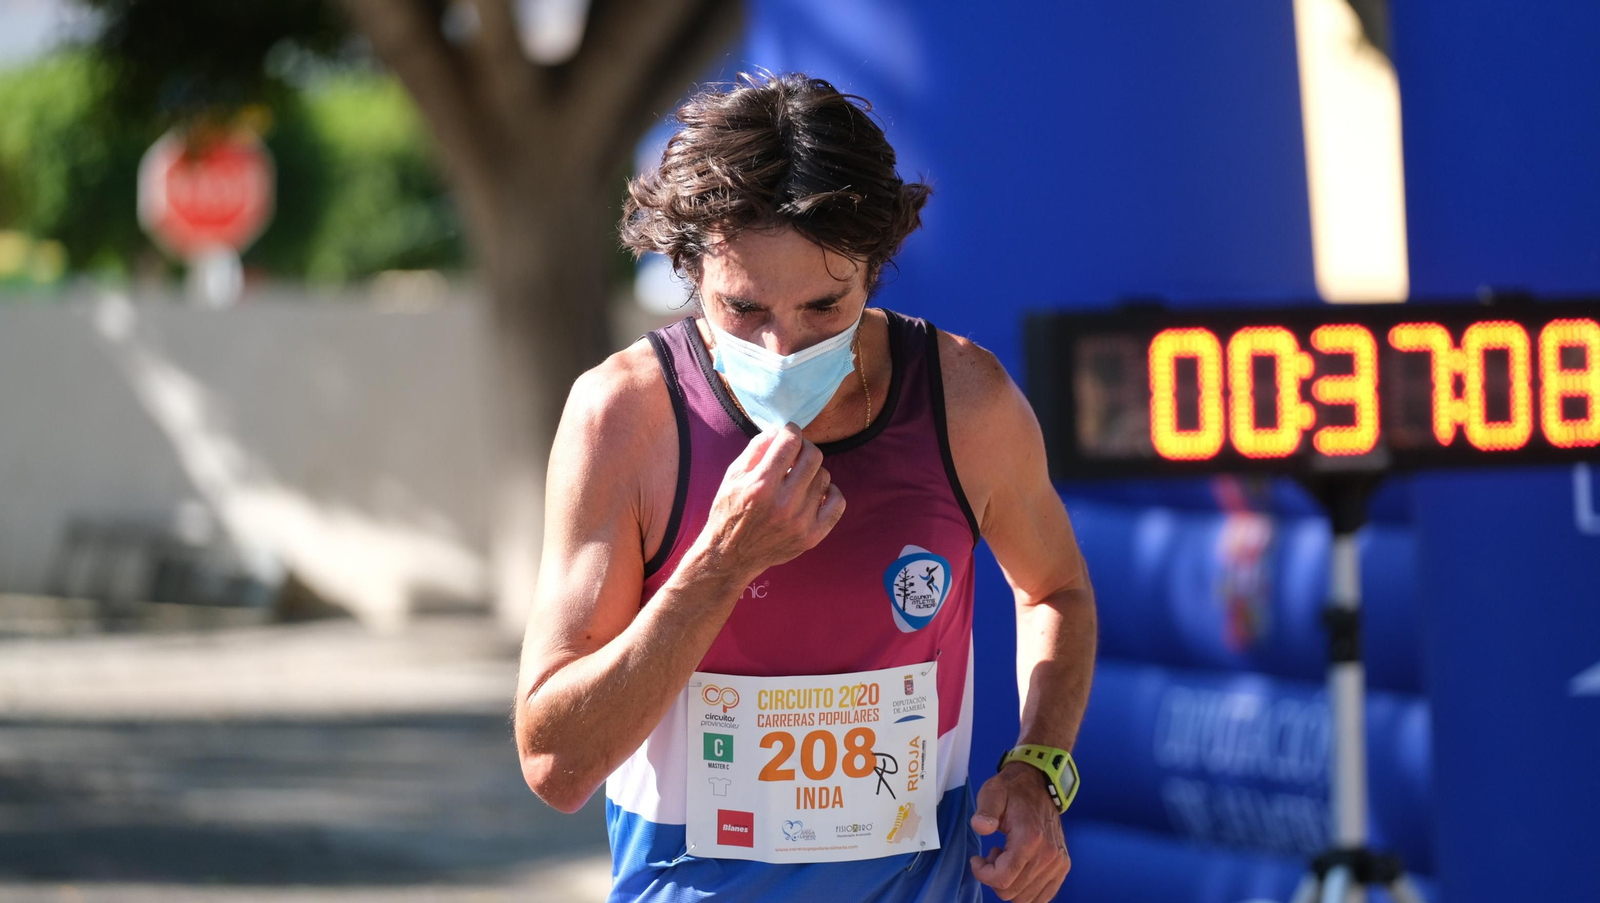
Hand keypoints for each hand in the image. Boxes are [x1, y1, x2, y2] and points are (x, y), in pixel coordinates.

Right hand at [694, 422, 845, 579]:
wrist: (731, 555)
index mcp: (760, 485)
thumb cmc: (730, 511)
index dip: (791, 431)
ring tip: (798, 479)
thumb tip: (780, 430)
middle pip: (813, 456)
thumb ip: (757, 448)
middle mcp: (783, 503)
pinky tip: (817, 492)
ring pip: (824, 477)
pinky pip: (838, 502)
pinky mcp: (812, 536)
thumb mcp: (733, 475)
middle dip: (804, 448)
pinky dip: (830, 492)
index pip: (790, 442)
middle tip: (795, 453)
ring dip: (813, 472)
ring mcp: (801, 522)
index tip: (789, 433)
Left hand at [969, 762, 1070, 901]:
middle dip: (995, 878)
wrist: (1040, 785)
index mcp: (1030, 838)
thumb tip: (980, 826)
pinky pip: (1042, 897)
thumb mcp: (993, 793)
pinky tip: (1019, 868)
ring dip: (1010, 883)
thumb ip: (986, 811)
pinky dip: (1025, 889)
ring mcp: (1058, 864)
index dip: (983, 874)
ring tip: (1006, 859)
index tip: (977, 859)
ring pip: (1025, 898)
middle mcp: (1048, 855)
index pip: (1003, 878)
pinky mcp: (1062, 867)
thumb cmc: (1012, 791)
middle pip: (1012, 892)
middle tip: (993, 854)